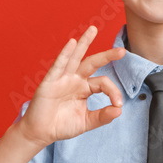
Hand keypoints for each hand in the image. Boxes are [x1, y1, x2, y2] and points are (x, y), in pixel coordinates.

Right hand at [15, 25, 125, 147]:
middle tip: (121, 51)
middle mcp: (75, 80)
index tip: (118, 104)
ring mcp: (63, 79)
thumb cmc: (62, 125)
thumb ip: (102, 116)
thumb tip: (119, 110)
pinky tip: (72, 43)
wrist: (41, 133)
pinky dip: (65, 54)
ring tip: (93, 29)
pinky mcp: (50, 82)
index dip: (113, 92)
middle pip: (92, 63)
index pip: (103, 83)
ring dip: (84, 43)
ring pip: (75, 58)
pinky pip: (59, 65)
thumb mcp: (86, 121)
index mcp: (85, 88)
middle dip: (107, 56)